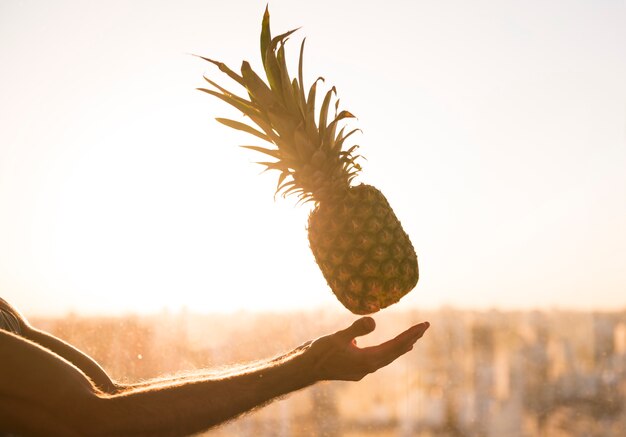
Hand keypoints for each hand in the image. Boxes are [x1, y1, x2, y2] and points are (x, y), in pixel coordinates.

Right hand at [303, 317, 429, 381]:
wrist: (305, 369)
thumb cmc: (319, 353)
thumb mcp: (338, 337)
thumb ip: (356, 329)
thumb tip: (374, 320)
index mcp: (367, 361)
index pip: (395, 346)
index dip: (410, 335)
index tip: (423, 325)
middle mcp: (368, 368)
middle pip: (395, 352)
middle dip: (410, 339)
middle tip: (424, 327)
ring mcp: (362, 370)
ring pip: (387, 357)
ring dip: (400, 346)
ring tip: (413, 339)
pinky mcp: (355, 368)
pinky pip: (378, 359)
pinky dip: (388, 351)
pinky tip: (388, 348)